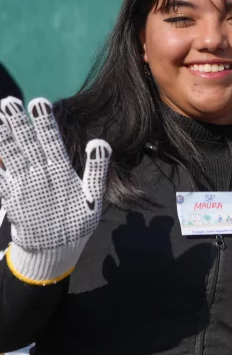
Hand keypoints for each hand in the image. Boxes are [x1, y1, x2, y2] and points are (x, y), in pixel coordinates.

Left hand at [0, 97, 110, 284]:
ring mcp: (21, 187)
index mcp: (61, 175)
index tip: (38, 104)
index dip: (44, 125)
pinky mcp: (9, 197)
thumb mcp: (94, 199)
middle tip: (9, 102)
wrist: (53, 251)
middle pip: (27, 146)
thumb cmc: (76, 221)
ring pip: (10, 157)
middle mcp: (39, 178)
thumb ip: (95, 170)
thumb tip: (100, 142)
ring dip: (3, 135)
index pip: (51, 144)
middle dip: (17, 124)